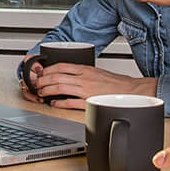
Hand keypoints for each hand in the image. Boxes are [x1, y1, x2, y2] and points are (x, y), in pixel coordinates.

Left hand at [24, 62, 156, 109]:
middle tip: (37, 84)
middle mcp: (84, 78)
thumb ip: (84, 72)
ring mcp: (86, 90)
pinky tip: (55, 104)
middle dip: (43, 80)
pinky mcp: (90, 102)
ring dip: (48, 90)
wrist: (132, 91)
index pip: (61, 66)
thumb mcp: (98, 72)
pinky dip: (60, 103)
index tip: (42, 73)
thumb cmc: (117, 83)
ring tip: (42, 93)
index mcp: (86, 69)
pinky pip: (71, 102)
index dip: (48, 70)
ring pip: (60, 88)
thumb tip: (69, 75)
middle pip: (57, 76)